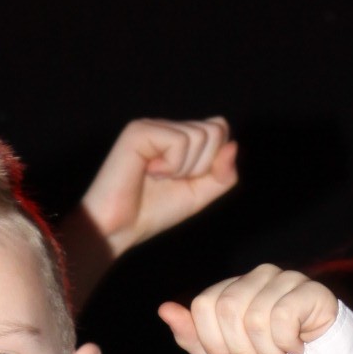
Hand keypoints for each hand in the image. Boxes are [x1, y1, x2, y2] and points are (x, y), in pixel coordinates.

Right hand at [77, 117, 236, 259]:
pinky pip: (180, 141)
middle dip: (202, 166)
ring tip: (158, 177)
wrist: (119, 228)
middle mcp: (166, 126)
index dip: (215, 161)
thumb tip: (233, 145)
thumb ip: (222, 174)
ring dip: (185, 168)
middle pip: (216, 130)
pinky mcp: (139, 131)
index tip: (188, 180)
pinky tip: (149, 172)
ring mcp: (152, 126)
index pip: (220, 130)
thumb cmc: (153, 211)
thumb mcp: (199, 194)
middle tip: (172, 180)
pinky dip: (172, 166)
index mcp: (179, 137)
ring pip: (201, 135)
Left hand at [160, 265, 338, 353]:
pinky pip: (285, 316)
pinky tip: (298, 350)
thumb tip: (165, 309)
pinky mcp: (312, 290)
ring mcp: (286, 279)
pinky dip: (287, 344)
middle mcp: (258, 277)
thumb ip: (193, 337)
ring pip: (256, 317)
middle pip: (228, 308)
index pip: (204, 304)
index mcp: (232, 289)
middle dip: (240, 351)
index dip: (212, 341)